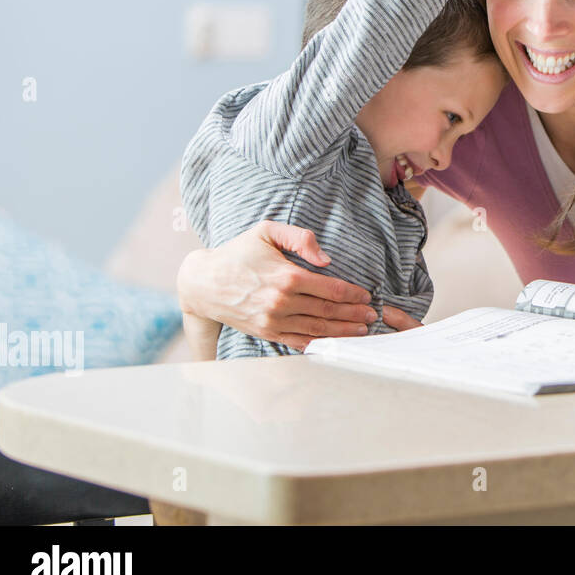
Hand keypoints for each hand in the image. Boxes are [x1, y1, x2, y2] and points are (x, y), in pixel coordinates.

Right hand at [176, 220, 379, 351]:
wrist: (203, 282)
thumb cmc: (238, 253)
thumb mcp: (266, 231)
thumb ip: (300, 237)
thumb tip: (326, 259)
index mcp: (287, 276)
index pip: (330, 289)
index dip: (352, 294)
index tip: (367, 296)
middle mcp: (282, 302)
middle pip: (328, 312)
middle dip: (353, 315)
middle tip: (372, 316)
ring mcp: (273, 320)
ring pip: (317, 330)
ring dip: (342, 332)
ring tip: (361, 330)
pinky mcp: (266, 332)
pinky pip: (299, 341)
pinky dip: (319, 343)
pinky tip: (334, 342)